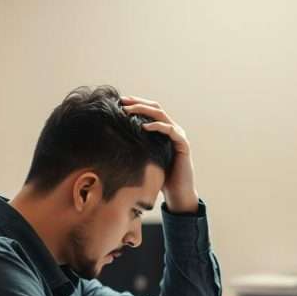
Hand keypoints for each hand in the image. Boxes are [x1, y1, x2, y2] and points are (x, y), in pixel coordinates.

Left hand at [121, 96, 197, 212]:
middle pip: (155, 108)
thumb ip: (136, 146)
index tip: (119, 102)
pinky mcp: (183, 144)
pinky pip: (170, 130)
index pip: (150, 111)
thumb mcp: (144, 158)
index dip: (136, 104)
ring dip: (144, 110)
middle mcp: (173, 129)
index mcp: (164, 130)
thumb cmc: (160, 177)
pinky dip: (157, 126)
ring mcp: (179, 135)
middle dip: (138, 103)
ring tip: (129, 111)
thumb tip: (113, 140)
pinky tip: (144, 126)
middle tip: (122, 102)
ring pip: (161, 115)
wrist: (177, 193)